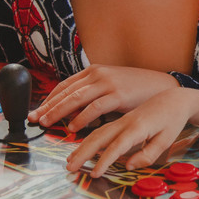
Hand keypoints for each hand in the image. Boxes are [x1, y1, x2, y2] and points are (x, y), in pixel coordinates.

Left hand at [29, 65, 179, 131]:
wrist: (162, 86)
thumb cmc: (135, 90)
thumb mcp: (110, 88)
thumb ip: (92, 95)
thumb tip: (72, 110)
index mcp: (93, 71)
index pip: (65, 85)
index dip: (49, 99)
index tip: (37, 112)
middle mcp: (98, 74)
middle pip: (66, 91)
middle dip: (48, 106)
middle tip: (35, 119)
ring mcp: (108, 83)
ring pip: (76, 98)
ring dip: (59, 112)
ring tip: (49, 124)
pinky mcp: (118, 94)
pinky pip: (95, 107)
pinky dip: (82, 117)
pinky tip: (73, 127)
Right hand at [65, 87, 194, 176]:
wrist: (173, 98)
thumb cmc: (171, 121)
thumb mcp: (166, 140)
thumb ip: (148, 154)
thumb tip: (128, 166)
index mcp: (137, 127)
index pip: (117, 146)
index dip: (104, 160)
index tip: (94, 174)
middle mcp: (125, 122)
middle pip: (99, 137)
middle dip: (82, 152)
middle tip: (69, 168)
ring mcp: (120, 120)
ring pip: (96, 132)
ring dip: (81, 146)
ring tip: (69, 161)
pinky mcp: (119, 120)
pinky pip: (99, 128)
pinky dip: (86, 138)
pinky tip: (79, 148)